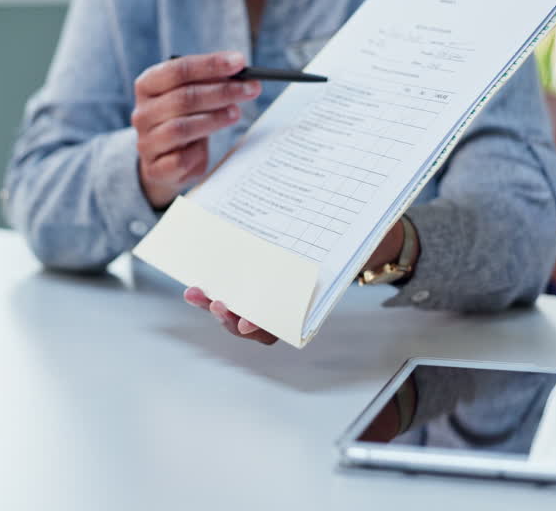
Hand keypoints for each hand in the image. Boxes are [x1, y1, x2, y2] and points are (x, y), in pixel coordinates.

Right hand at [132, 52, 260, 208]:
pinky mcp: (155, 168)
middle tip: (250, 88)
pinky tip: (208, 148)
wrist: (166, 162)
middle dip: (221, 91)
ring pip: (181, 128)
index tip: (240, 62)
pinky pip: (180, 159)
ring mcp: (146, 142)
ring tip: (236, 113)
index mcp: (147, 86)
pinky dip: (198, 152)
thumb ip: (209, 82)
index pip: (177, 70)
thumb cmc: (184, 120)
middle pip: (183, 98)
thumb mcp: (192, 97)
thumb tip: (239, 69)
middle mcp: (142, 113)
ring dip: (214, 119)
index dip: (210, 64)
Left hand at [180, 221, 411, 345]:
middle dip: (229, 317)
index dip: (261, 328)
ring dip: (212, 306)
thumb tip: (358, 244)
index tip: (245, 324)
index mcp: (307, 303)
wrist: (350, 228)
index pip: (281, 327)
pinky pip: (230, 293)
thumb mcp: (347, 247)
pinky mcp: (250, 281)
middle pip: (251, 324)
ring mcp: (266, 294)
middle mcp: (284, 304)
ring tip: (197, 294)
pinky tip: (197, 283)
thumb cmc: (351, 239)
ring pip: (237, 311)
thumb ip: (344, 252)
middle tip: (218, 304)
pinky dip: (213, 289)